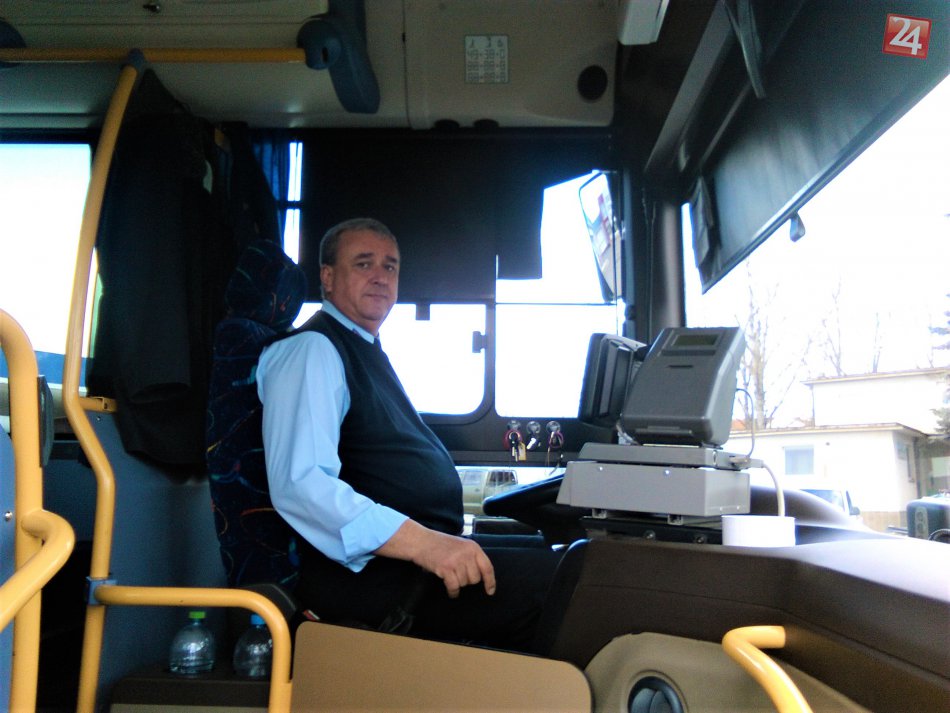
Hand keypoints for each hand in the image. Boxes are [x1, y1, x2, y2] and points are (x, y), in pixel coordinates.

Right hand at [376, 520, 495, 598]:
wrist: (421, 541)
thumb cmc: (440, 544)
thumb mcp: (461, 545)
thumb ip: (471, 556)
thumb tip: (481, 575)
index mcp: (473, 547)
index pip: (487, 567)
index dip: (490, 581)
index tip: (490, 591)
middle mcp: (467, 554)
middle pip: (475, 578)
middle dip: (467, 581)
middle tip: (458, 575)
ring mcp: (457, 561)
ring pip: (464, 583)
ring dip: (458, 584)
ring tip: (450, 577)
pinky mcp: (446, 568)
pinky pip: (454, 586)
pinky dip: (453, 591)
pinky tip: (451, 591)